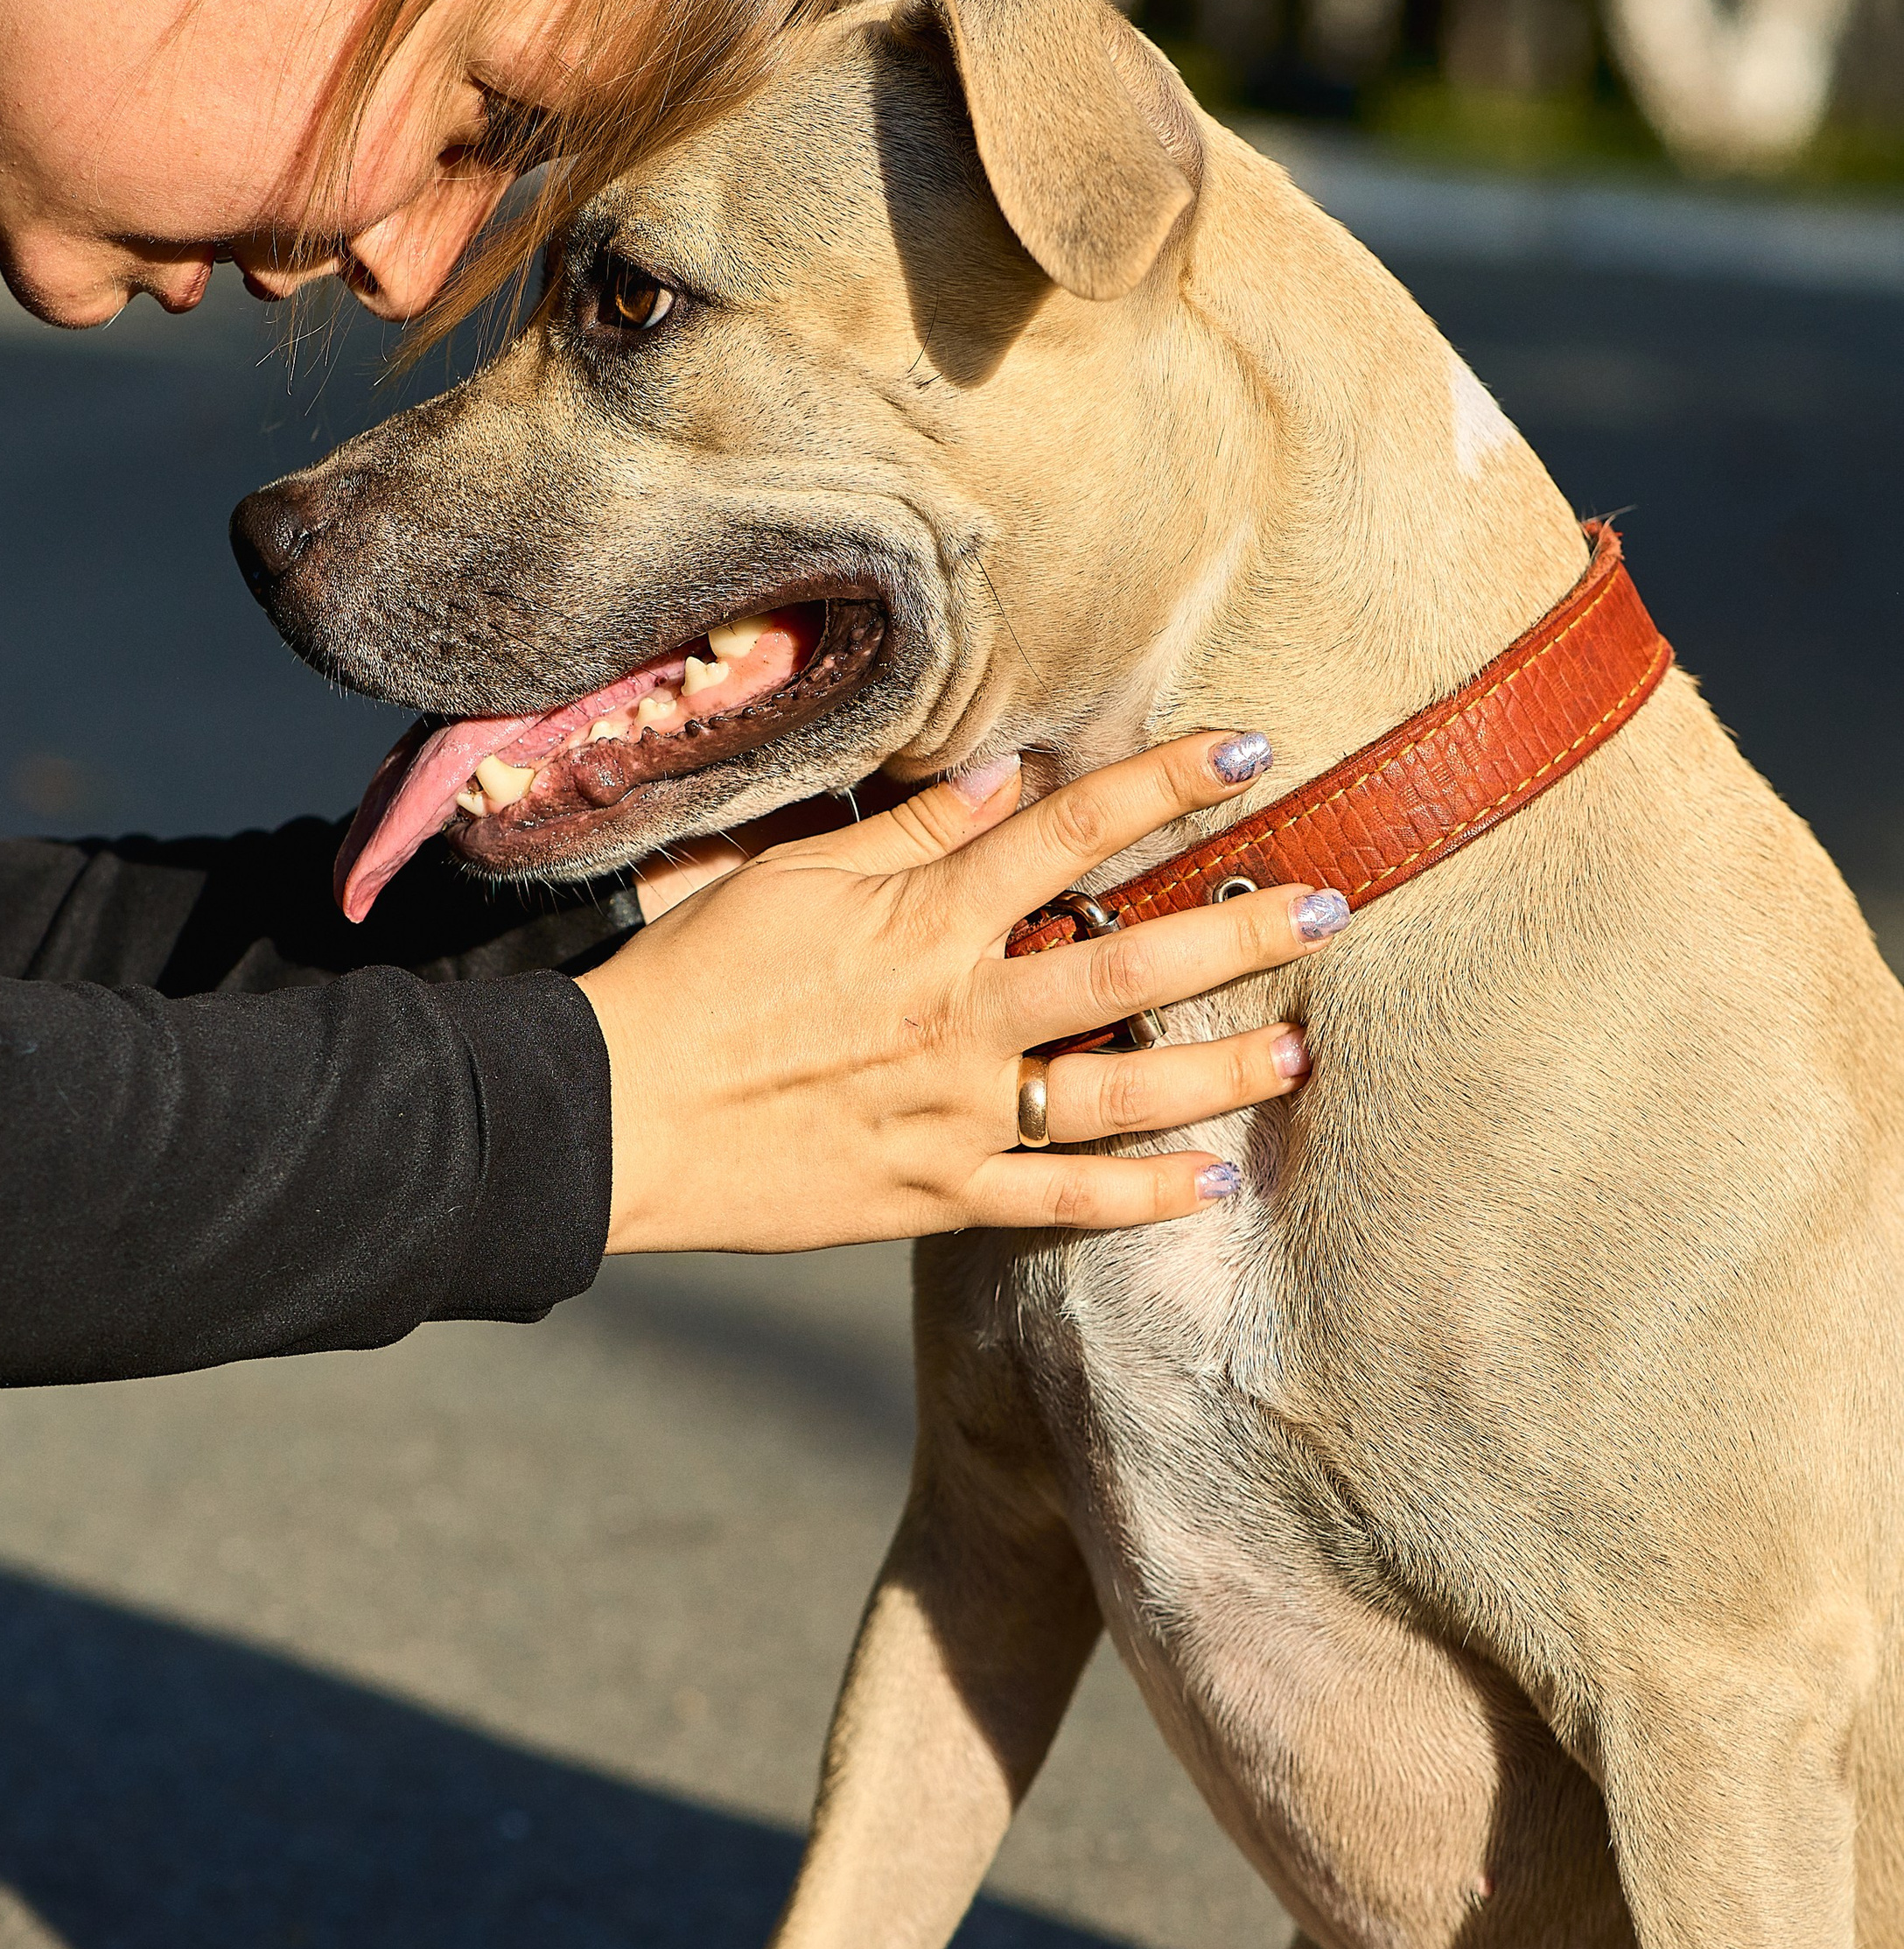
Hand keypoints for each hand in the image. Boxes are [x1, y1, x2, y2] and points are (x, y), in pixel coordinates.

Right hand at [577, 734, 1345, 1251]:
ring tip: (1297, 1048)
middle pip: (1128, 957)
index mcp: (923, 919)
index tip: (1250, 749)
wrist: (613, 1116)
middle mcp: (959, 1011)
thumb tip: (1010, 779)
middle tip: (1334, 906)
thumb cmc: (689, 982)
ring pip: (1119, 1086)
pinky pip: (1061, 1199)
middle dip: (1239, 928)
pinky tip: (1214, 1181)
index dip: (1164, 783)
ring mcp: (956, 1110)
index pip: (1067, 832)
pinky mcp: (937, 1193)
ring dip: (1219, 1067)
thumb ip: (912, 835)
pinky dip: (1142, 1197)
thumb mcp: (792, 880)